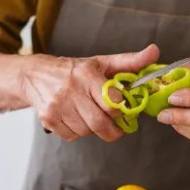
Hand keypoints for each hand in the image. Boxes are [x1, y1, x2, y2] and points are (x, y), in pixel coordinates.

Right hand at [21, 44, 159, 141]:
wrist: (34, 75)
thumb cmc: (73, 70)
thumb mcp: (101, 63)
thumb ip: (130, 61)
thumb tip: (155, 52)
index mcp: (87, 74)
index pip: (112, 102)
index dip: (120, 110)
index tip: (121, 110)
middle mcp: (71, 90)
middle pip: (99, 123)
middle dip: (111, 130)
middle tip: (114, 127)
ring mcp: (57, 106)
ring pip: (86, 131)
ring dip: (92, 129)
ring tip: (89, 115)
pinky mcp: (48, 119)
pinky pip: (71, 137)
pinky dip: (77, 132)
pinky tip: (74, 119)